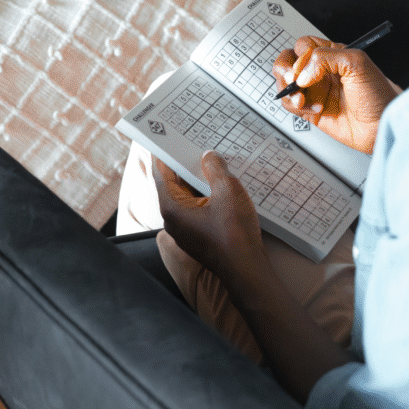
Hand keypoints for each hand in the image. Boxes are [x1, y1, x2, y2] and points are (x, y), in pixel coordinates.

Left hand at [153, 151, 266, 289]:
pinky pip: (196, 209)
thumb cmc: (234, 233)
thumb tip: (208, 157)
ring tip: (207, 162)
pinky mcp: (197, 236)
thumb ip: (215, 169)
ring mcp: (185, 230)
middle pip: (173, 185)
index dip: (163, 154)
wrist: (246, 269)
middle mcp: (173, 220)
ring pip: (186, 198)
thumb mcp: (227, 191)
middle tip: (189, 145)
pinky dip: (203, 195)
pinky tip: (217, 186)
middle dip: (182, 166)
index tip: (163, 140)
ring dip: (195, 181)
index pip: (161, 174)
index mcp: (172, 207)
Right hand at [273, 36, 399, 153]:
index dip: (301, 55)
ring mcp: (316, 91)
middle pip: (289, 61)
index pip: (304, 46)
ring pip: (286, 83)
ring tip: (303, 98)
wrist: (382, 126)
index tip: (307, 67)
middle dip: (285, 69)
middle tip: (294, 80)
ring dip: (290, 90)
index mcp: (333, 56)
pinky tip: (315, 108)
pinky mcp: (311, 110)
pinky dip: (296, 105)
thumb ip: (325, 58)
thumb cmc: (378, 96)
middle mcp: (322, 72)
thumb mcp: (357, 63)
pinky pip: (290, 104)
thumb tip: (302, 72)